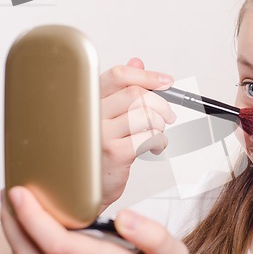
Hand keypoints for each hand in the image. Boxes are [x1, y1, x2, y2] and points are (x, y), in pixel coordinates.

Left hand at [1, 187, 191, 253]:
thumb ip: (153, 236)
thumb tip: (124, 216)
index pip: (60, 246)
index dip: (33, 219)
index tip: (22, 193)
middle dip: (13, 222)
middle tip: (9, 192)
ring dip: (14, 236)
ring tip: (13, 207)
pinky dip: (27, 249)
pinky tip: (30, 230)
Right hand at [100, 58, 175, 206]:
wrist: (82, 191)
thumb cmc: (96, 152)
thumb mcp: (105, 117)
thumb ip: (119, 89)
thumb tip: (137, 63)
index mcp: (89, 100)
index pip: (119, 76)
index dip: (147, 76)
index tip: (166, 81)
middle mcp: (92, 114)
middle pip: (136, 94)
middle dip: (161, 104)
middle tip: (168, 116)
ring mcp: (101, 134)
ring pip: (146, 115)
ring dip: (160, 125)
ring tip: (157, 135)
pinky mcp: (114, 153)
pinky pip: (148, 137)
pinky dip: (160, 141)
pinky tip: (154, 148)